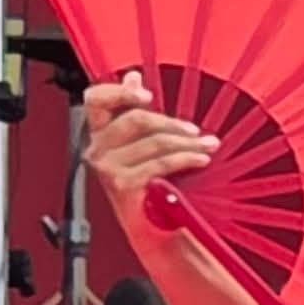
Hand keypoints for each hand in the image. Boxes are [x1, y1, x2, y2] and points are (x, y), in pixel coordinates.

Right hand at [83, 70, 218, 233]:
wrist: (150, 228)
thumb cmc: (147, 185)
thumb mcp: (140, 144)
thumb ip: (132, 110)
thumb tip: (133, 76)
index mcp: (98, 134)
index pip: (95, 99)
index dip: (119, 91)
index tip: (148, 94)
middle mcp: (97, 150)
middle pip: (136, 119)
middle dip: (173, 123)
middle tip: (196, 132)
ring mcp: (108, 168)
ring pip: (154, 141)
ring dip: (188, 143)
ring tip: (208, 146)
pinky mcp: (123, 184)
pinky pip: (160, 163)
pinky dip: (186, 159)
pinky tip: (200, 159)